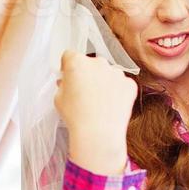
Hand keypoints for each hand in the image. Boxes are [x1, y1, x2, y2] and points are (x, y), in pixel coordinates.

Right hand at [55, 50, 136, 174]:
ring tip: (98, 104)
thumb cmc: (76, 117)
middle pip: (91, 63)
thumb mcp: (58, 98)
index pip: (70, 56)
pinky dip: (117, 93)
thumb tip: (68, 82)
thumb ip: (63, 85)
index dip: (67, 66)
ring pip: (108, 74)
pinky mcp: (129, 84)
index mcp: (77, 62)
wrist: (98, 134)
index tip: (68, 76)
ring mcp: (116, 72)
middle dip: (87, 74)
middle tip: (83, 93)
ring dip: (103, 83)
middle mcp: (98, 62)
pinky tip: (110, 106)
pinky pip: (122, 85)